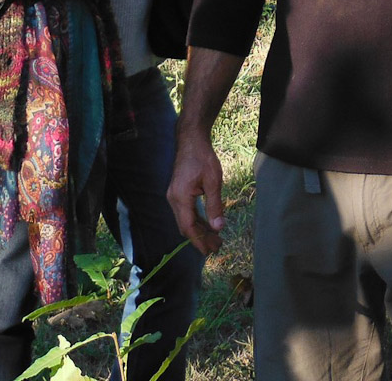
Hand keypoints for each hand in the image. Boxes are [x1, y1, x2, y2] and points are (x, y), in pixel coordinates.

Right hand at [167, 131, 226, 254]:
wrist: (190, 140)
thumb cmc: (202, 158)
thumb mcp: (213, 181)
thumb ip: (214, 205)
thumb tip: (218, 228)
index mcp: (180, 198)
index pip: (188, 227)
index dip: (198, 241)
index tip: (209, 252)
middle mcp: (173, 199)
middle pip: (186, 226)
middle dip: (201, 238)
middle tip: (218, 247)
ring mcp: (174, 196)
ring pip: (186, 220)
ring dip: (200, 229)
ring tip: (216, 239)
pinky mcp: (178, 192)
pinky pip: (186, 211)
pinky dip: (197, 220)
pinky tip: (208, 224)